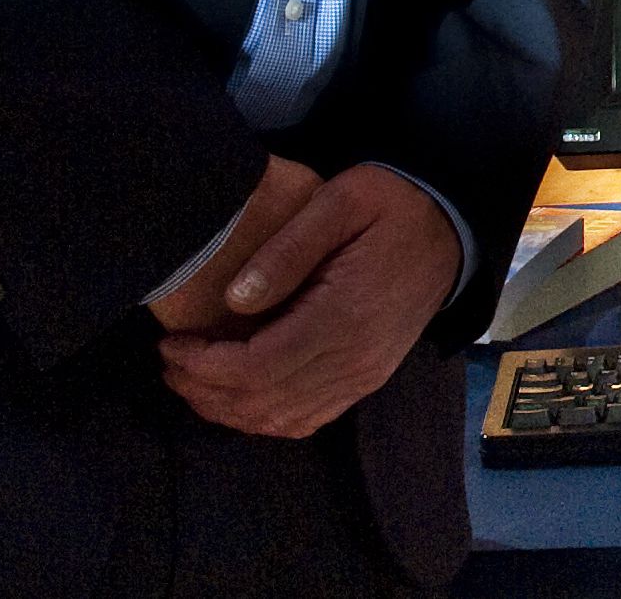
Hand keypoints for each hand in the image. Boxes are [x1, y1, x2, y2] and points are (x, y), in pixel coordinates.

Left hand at [156, 163, 463, 438]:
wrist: (452, 227)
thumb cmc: (392, 205)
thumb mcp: (340, 200)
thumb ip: (287, 248)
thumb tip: (234, 300)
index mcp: (345, 315)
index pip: (258, 366)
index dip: (204, 366)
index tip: (170, 344)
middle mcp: (356, 358)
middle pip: (264, 402)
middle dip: (205, 391)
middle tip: (168, 365)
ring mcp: (365, 375)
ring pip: (283, 420)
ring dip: (229, 410)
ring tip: (191, 381)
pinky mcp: (368, 378)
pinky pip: (308, 419)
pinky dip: (265, 418)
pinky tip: (238, 397)